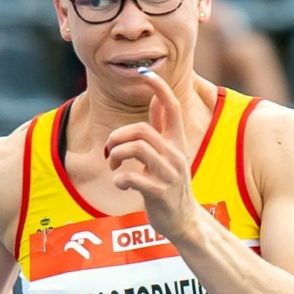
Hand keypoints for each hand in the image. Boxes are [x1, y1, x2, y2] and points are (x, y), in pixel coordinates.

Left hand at [101, 67, 195, 239]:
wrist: (184, 221)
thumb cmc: (171, 185)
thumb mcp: (169, 153)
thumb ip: (162, 128)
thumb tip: (156, 99)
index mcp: (177, 142)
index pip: (171, 107)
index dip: (159, 87)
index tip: (145, 72)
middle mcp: (175, 154)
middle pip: (140, 130)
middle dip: (117, 138)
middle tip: (109, 152)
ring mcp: (169, 174)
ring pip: (135, 148)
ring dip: (115, 156)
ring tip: (114, 167)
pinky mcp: (160, 192)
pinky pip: (132, 177)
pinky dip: (119, 179)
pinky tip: (121, 183)